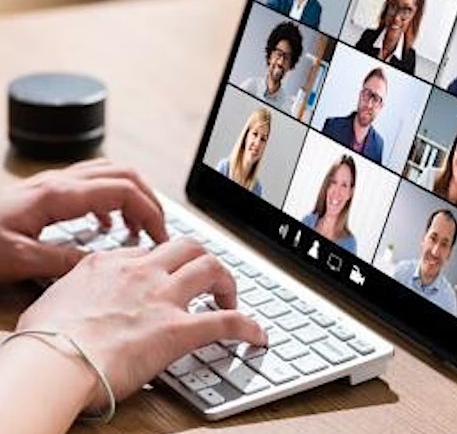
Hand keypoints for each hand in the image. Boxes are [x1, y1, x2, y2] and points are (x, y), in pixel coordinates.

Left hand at [0, 158, 167, 283]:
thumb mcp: (18, 260)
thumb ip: (65, 261)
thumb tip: (106, 265)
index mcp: (58, 195)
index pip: (124, 190)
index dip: (151, 213)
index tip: (161, 239)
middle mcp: (59, 182)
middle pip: (124, 173)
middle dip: (150, 200)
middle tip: (159, 231)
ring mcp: (52, 184)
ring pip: (110, 173)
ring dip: (133, 196)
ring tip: (139, 227)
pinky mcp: (45, 193)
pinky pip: (92, 184)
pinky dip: (112, 199)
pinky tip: (107, 224)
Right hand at [15, 238, 266, 406]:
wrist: (54, 362)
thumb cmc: (46, 342)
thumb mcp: (54, 300)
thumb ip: (77, 292)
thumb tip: (81, 300)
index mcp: (109, 265)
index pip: (149, 253)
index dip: (164, 264)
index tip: (169, 277)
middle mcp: (141, 273)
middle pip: (188, 247)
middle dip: (203, 260)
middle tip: (208, 281)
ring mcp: (163, 298)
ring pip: (212, 268)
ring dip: (228, 283)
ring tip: (231, 299)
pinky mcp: (180, 329)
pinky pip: (227, 321)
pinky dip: (248, 327)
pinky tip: (257, 335)